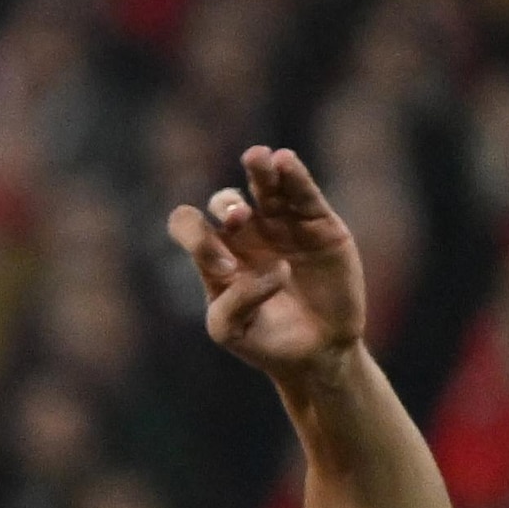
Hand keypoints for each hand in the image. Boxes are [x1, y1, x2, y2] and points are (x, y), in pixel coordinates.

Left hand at [169, 146, 369, 386]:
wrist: (317, 350)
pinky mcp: (318, 224)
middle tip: (239, 219)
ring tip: (258, 157)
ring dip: (258, 170)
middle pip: (225, 203)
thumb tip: (274, 267)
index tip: (223, 266)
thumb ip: (234, 302)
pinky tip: (285, 160)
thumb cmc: (266, 342)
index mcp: (215, 257)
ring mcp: (282, 226)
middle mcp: (246, 236)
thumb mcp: (232, 331)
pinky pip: (303, 193)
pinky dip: (294, 175)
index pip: (190, 227)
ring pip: (265, 187)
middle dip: (227, 205)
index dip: (196, 235)